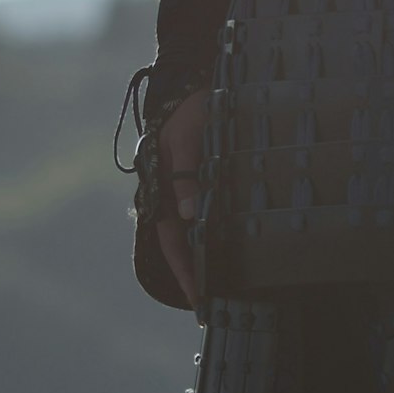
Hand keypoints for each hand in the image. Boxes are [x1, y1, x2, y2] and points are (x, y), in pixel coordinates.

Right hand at [145, 88, 210, 307]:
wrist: (193, 83)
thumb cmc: (189, 108)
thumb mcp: (186, 137)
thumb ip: (186, 173)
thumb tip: (190, 214)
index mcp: (161, 189)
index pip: (171, 240)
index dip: (184, 270)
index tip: (198, 297)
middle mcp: (172, 196)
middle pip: (182, 245)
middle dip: (196, 276)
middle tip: (211, 309)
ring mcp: (188, 191)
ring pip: (195, 234)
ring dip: (206, 261)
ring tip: (224, 290)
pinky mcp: (204, 183)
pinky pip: (208, 217)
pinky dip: (216, 238)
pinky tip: (232, 252)